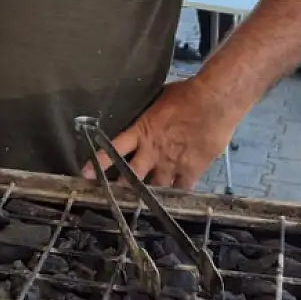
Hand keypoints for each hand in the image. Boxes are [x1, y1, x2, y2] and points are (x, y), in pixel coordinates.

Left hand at [82, 77, 242, 188]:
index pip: (114, 149)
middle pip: (132, 176)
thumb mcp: (160, 99)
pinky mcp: (191, 170)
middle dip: (122, 188)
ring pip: (155, 188)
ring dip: (150, 195)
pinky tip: (174, 203)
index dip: (100, 163)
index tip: (86, 174)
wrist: (214, 101)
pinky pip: (181, 189)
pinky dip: (177, 195)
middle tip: (114, 197)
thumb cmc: (187, 93)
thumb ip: (150, 113)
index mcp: (142, 131)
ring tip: (143, 206)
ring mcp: (171, 163)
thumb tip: (146, 112)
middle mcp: (152, 151)